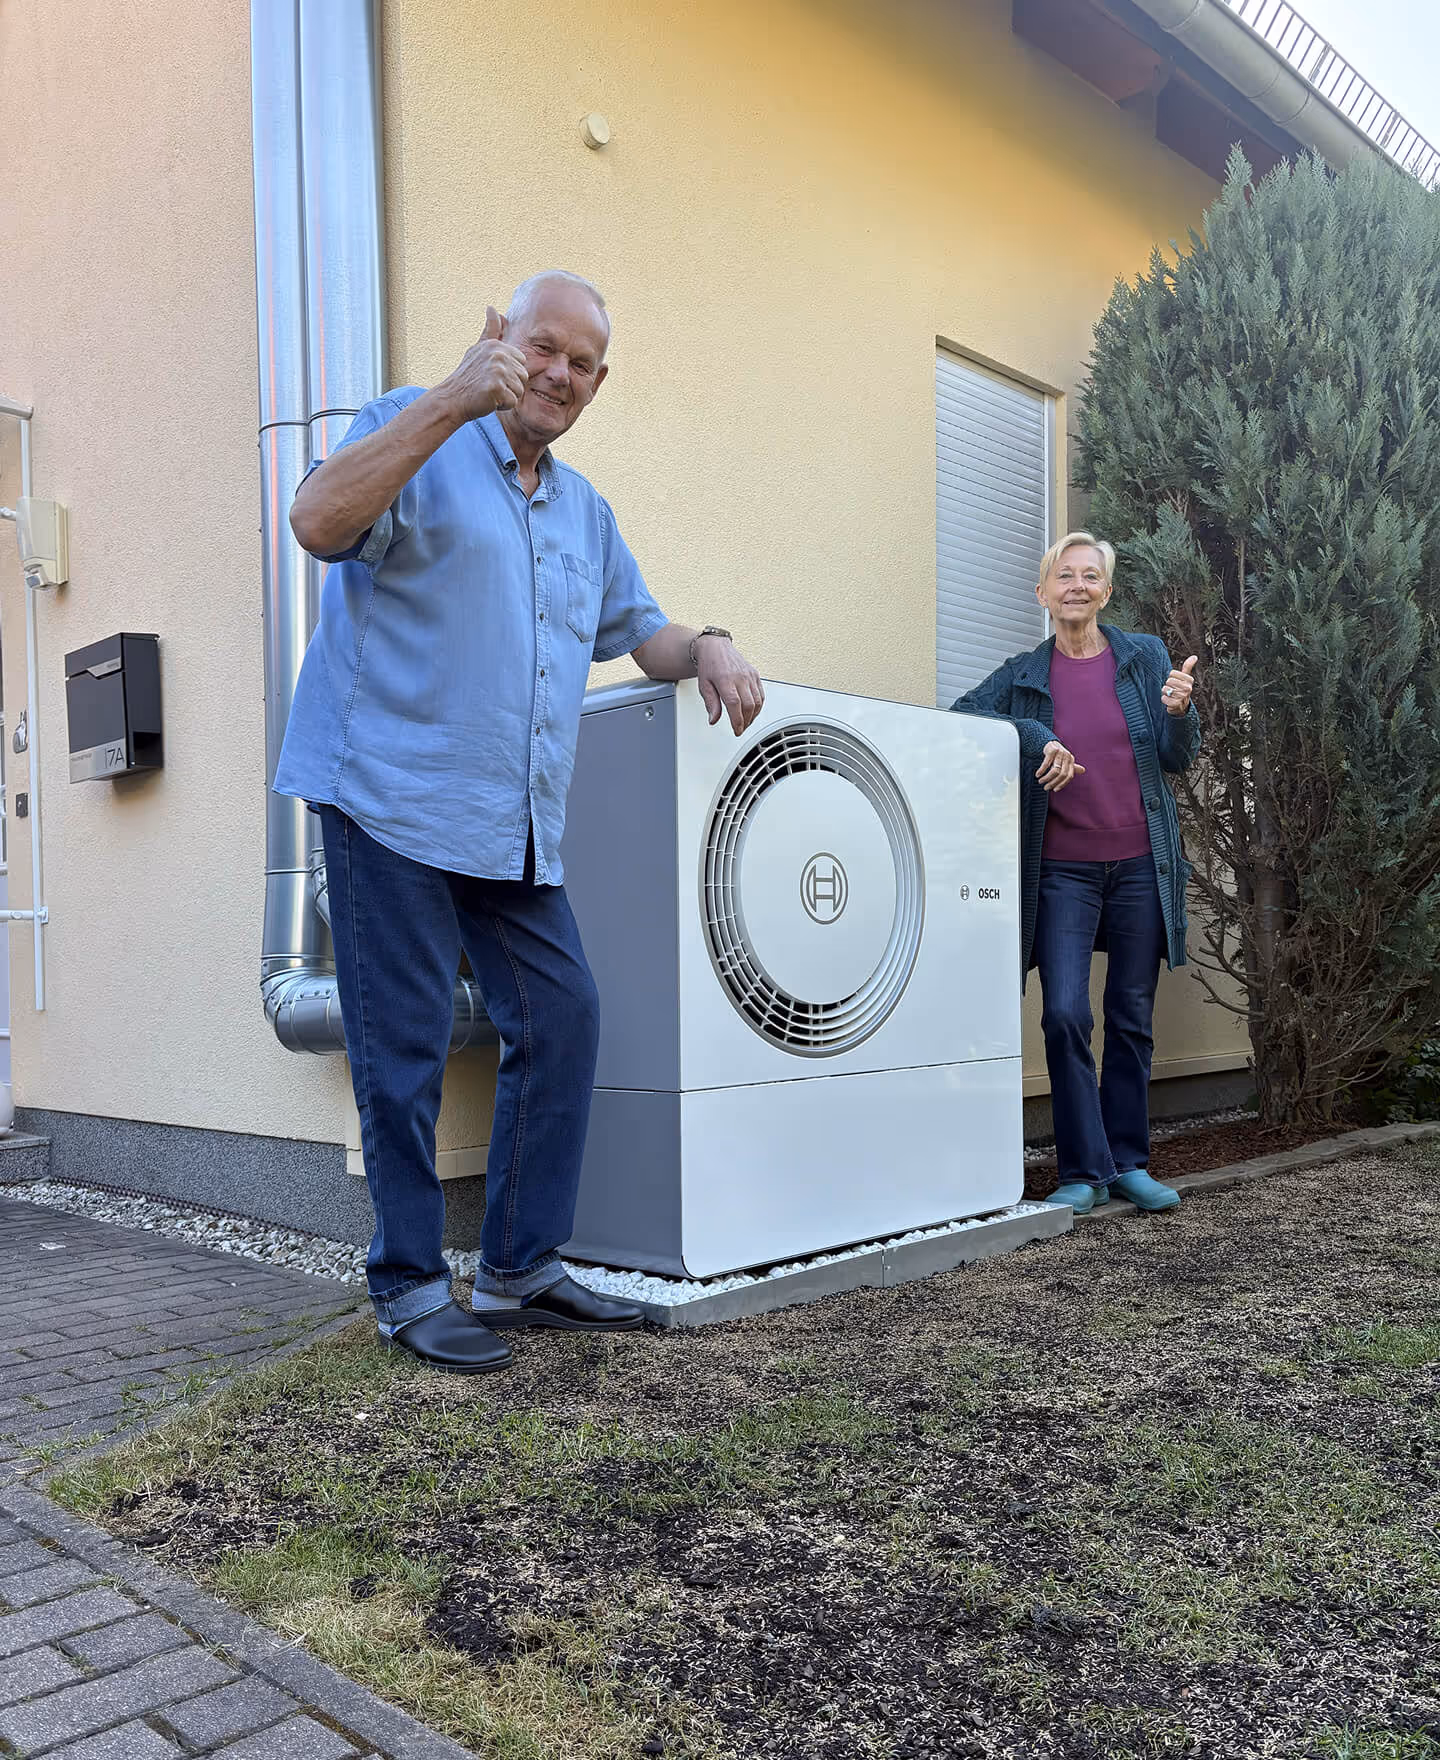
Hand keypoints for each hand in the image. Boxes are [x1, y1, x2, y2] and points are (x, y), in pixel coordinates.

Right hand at [438, 306, 528, 420]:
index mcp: (496, 345)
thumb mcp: (478, 349)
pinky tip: (489, 400)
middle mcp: (498, 355)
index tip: (493, 375)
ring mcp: (497, 371)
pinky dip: (502, 406)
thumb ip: (490, 330)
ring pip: (519, 390)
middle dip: (510, 386)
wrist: (452, 398)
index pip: (522, 362)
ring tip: (490, 393)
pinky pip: (512, 402)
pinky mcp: (496, 387)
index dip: (510, 373)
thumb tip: (491, 307)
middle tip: (490, 385)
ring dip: (507, 397)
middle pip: (523, 376)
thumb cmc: (467, 376)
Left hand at [696, 637, 763, 734]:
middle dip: (745, 722)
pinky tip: (752, 712)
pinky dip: (759, 706)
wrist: (716, 647)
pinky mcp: (755, 675)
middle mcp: (740, 677)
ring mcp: (749, 676)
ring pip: (757, 701)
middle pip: (748, 705)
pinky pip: (761, 694)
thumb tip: (713, 720)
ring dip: (753, 716)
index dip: (737, 720)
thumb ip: (711, 704)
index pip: (734, 704)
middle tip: (740, 729)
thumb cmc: (709, 665)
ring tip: (745, 723)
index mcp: (725, 680)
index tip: (736, 730)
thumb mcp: (704, 685)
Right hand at [1036, 740, 1084, 792]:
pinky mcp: (1052, 750)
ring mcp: (1060, 753)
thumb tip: (1083, 770)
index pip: (1069, 776)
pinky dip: (1041, 771)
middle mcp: (1067, 757)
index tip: (1055, 789)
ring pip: (1054, 770)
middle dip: (1053, 783)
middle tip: (1046, 788)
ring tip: (1040, 782)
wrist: (1050, 742)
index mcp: (1071, 761)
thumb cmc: (1058, 754)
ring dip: (1046, 778)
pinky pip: (1046, 763)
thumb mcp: (1066, 760)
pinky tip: (1037, 775)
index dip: (1062, 784)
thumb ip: (1073, 767)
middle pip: (1062, 774)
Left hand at [1162, 655, 1197, 715]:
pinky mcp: (1176, 704)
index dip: (1171, 678)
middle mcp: (1187, 688)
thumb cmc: (1181, 689)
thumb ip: (1188, 667)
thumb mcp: (1185, 678)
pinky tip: (1170, 701)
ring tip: (1172, 695)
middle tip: (1173, 690)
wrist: (1182, 706)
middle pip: (1168, 681)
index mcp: (1189, 680)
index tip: (1176, 682)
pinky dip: (1165, 700)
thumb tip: (1194, 657)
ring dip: (1166, 693)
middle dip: (1168, 686)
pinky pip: (1164, 698)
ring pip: (1165, 689)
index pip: (1172, 673)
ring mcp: (1182, 696)